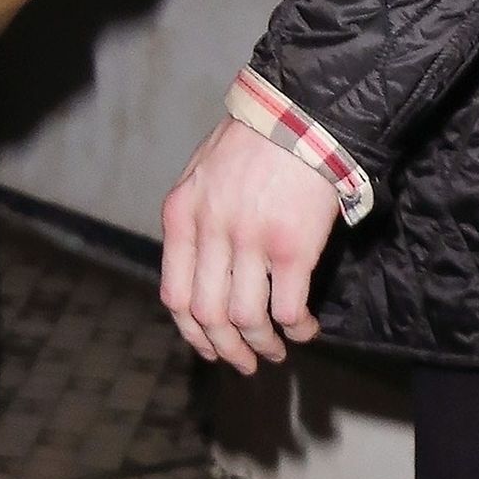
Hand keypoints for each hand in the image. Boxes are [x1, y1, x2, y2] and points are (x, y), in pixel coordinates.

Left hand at [160, 117, 339, 373]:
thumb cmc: (251, 143)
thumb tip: (198, 270)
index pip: (174, 295)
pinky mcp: (292, 248)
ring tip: (277, 348)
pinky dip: (297, 329)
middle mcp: (210, 231)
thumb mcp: (201, 176)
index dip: (192, 333)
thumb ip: (196, 220)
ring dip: (263, 344)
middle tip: (246, 361)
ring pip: (247, 319)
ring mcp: (250, 241)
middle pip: (208, 315)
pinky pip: (287, 309)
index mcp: (180, 214)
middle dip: (227, 349)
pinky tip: (304, 327)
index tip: (210, 348)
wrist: (297, 117)